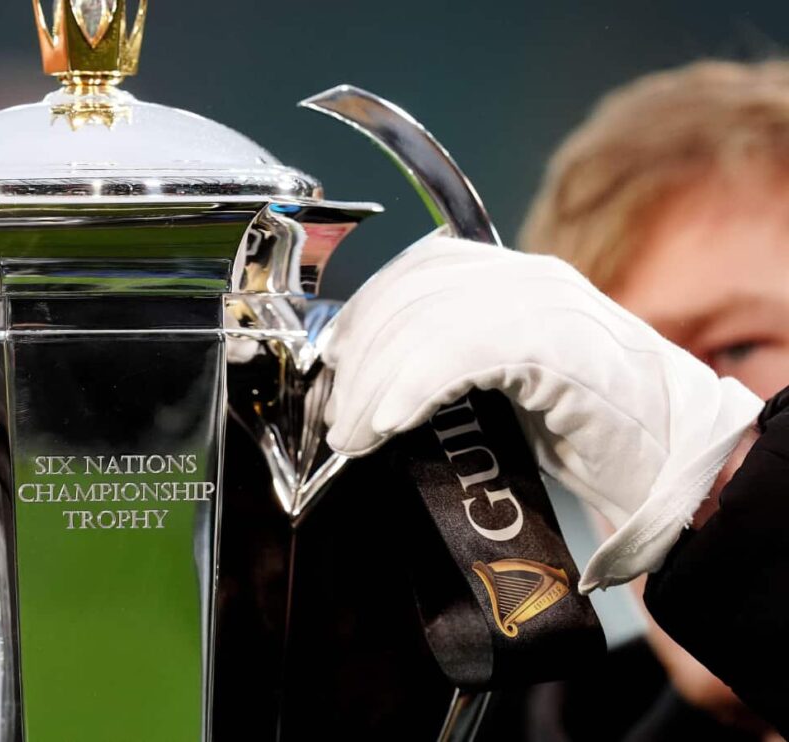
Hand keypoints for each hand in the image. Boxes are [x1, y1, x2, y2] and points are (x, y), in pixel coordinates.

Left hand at [321, 229, 761, 588]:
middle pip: (410, 295)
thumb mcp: (505, 384)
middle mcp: (528, 277)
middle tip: (336, 419)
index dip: (362, 319)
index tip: (334, 371)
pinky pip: (460, 353)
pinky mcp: (559, 341)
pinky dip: (410, 390)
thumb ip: (449, 365)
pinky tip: (386, 424)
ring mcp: (547, 302)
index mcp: (514, 277)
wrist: (678, 462)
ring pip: (424, 322)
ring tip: (354, 435)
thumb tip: (365, 387)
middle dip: (358, 361)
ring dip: (373, 385)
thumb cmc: (594, 430)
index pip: (414, 273)